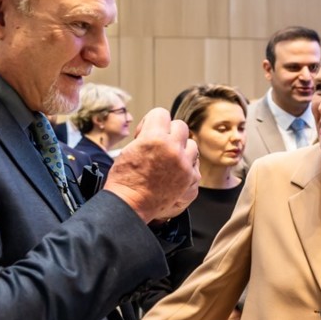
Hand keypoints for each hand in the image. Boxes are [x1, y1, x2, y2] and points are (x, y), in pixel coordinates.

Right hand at [104, 108, 199, 222]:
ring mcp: (185, 165)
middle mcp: (173, 149)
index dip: (153, 122)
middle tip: (160, 145)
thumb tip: (157, 130)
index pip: (162, 113)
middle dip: (170, 133)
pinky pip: (195, 164)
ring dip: (182, 149)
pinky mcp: (192, 179)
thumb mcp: (129, 149)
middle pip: (181, 126)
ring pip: (192, 144)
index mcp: (155, 138)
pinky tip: (174, 173)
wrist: (131, 205)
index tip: (148, 132)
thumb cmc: (125, 180)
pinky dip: (187, 167)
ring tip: (169, 160)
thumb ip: (147, 136)